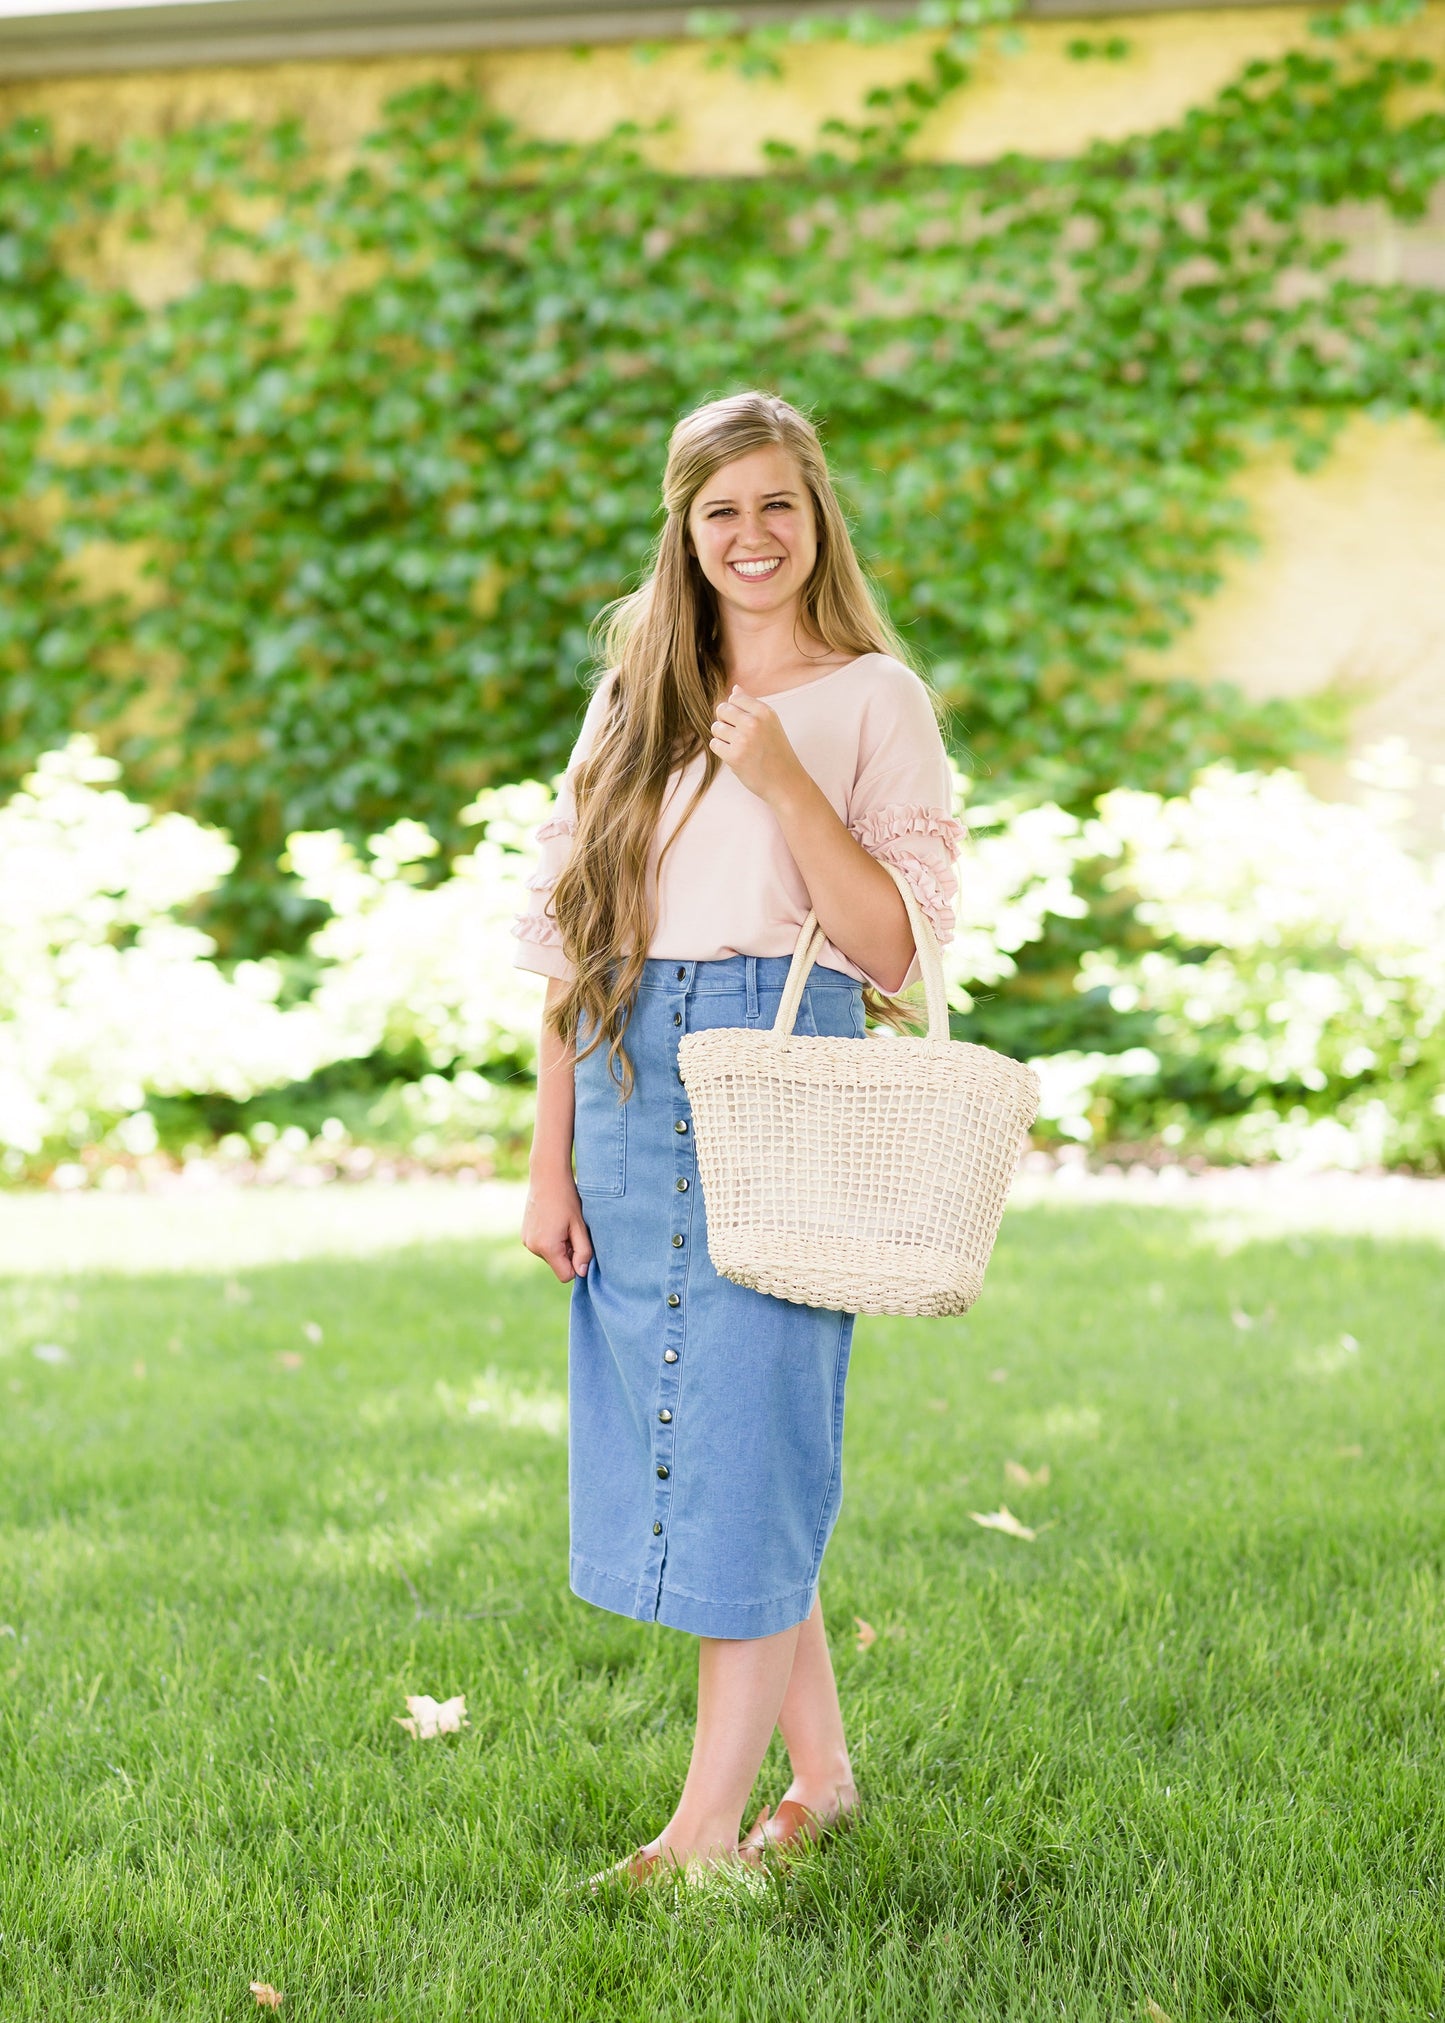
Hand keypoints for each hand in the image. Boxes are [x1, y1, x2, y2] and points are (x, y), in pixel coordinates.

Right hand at [521, 1168, 593, 1282]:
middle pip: (558, 1265)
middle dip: (567, 1253)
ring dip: (559, 1245)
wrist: (547, 1177)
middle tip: (571, 1229)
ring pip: (550, 1255)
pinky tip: (553, 1221)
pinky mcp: (524, 1235)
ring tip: (562, 1224)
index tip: (580, 1246)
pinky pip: (542, 1246)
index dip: (576, 1264)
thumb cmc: (567, 1200)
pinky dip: (550, 1239)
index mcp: (547, 1247)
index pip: (565, 1275)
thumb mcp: (580, 1226)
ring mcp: (526, 1241)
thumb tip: (581, 1273)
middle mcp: (533, 1247)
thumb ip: (584, 1252)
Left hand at [709, 686, 807, 808]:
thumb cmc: (777, 752)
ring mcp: (743, 739)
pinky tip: (736, 756)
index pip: (734, 698)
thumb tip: (735, 688)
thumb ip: (751, 706)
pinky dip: (721, 751)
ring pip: (716, 727)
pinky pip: (715, 744)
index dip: (734, 711)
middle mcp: (754, 722)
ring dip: (722, 738)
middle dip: (725, 722)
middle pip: (721, 710)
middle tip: (737, 736)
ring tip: (738, 747)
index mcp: (764, 711)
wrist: (786, 782)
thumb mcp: (770, 724)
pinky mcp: (734, 756)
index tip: (743, 724)